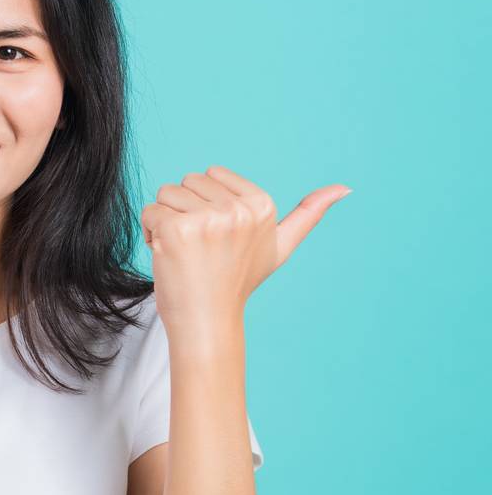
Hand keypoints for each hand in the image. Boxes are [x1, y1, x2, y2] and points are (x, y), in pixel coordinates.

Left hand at [140, 165, 350, 332]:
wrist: (208, 320)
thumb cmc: (238, 282)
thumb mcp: (280, 246)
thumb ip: (308, 215)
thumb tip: (345, 188)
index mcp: (262, 205)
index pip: (211, 174)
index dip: (205, 203)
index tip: (217, 235)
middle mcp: (238, 210)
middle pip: (186, 181)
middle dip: (184, 210)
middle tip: (198, 247)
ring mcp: (208, 219)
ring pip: (165, 194)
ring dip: (165, 222)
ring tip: (184, 251)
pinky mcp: (178, 229)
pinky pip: (149, 211)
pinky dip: (150, 233)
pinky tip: (168, 255)